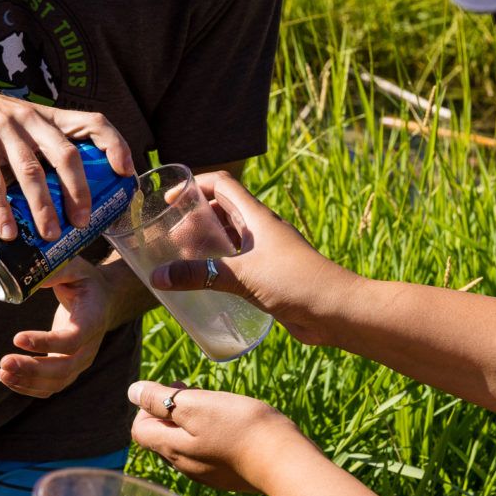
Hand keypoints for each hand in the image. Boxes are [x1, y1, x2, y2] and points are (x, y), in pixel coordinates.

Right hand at [0, 76, 133, 241]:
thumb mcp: (18, 124)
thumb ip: (38, 149)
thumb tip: (61, 195)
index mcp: (46, 116)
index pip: (93, 123)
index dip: (116, 145)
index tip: (127, 173)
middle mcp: (30, 119)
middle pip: (67, 155)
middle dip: (80, 192)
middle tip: (83, 223)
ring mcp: (3, 130)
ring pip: (32, 172)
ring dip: (43, 207)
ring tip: (50, 236)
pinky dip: (1, 209)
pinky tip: (7, 232)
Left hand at [0, 257, 119, 397]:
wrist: (102, 299)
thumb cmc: (86, 281)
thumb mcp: (76, 268)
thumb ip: (56, 270)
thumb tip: (28, 273)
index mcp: (93, 320)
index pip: (72, 340)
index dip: (46, 343)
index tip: (17, 338)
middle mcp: (89, 347)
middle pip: (64, 368)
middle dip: (32, 369)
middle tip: (4, 361)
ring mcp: (80, 361)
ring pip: (56, 382)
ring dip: (28, 381)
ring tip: (2, 371)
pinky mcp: (69, 368)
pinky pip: (51, 387)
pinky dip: (29, 387)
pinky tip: (8, 378)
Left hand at [128, 380, 308, 492]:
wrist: (282, 460)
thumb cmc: (239, 427)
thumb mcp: (196, 405)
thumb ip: (161, 399)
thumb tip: (132, 392)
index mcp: (171, 448)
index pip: (139, 430)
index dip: (148, 407)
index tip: (175, 388)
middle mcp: (183, 466)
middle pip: (161, 438)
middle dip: (169, 413)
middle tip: (194, 392)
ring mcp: (205, 475)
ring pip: (184, 446)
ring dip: (190, 424)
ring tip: (214, 407)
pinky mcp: (226, 478)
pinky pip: (206, 455)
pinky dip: (209, 438)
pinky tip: (230, 428)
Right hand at [148, 171, 353, 344]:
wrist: (337, 310)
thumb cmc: (295, 283)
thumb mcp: (242, 276)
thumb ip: (199, 275)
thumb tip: (158, 277)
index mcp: (257, 217)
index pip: (222, 184)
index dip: (195, 185)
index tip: (169, 201)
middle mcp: (261, 230)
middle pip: (222, 211)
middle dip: (195, 219)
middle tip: (170, 239)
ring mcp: (267, 253)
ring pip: (230, 239)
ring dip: (207, 245)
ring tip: (181, 260)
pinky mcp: (270, 276)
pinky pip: (238, 264)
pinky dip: (220, 267)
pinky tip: (205, 284)